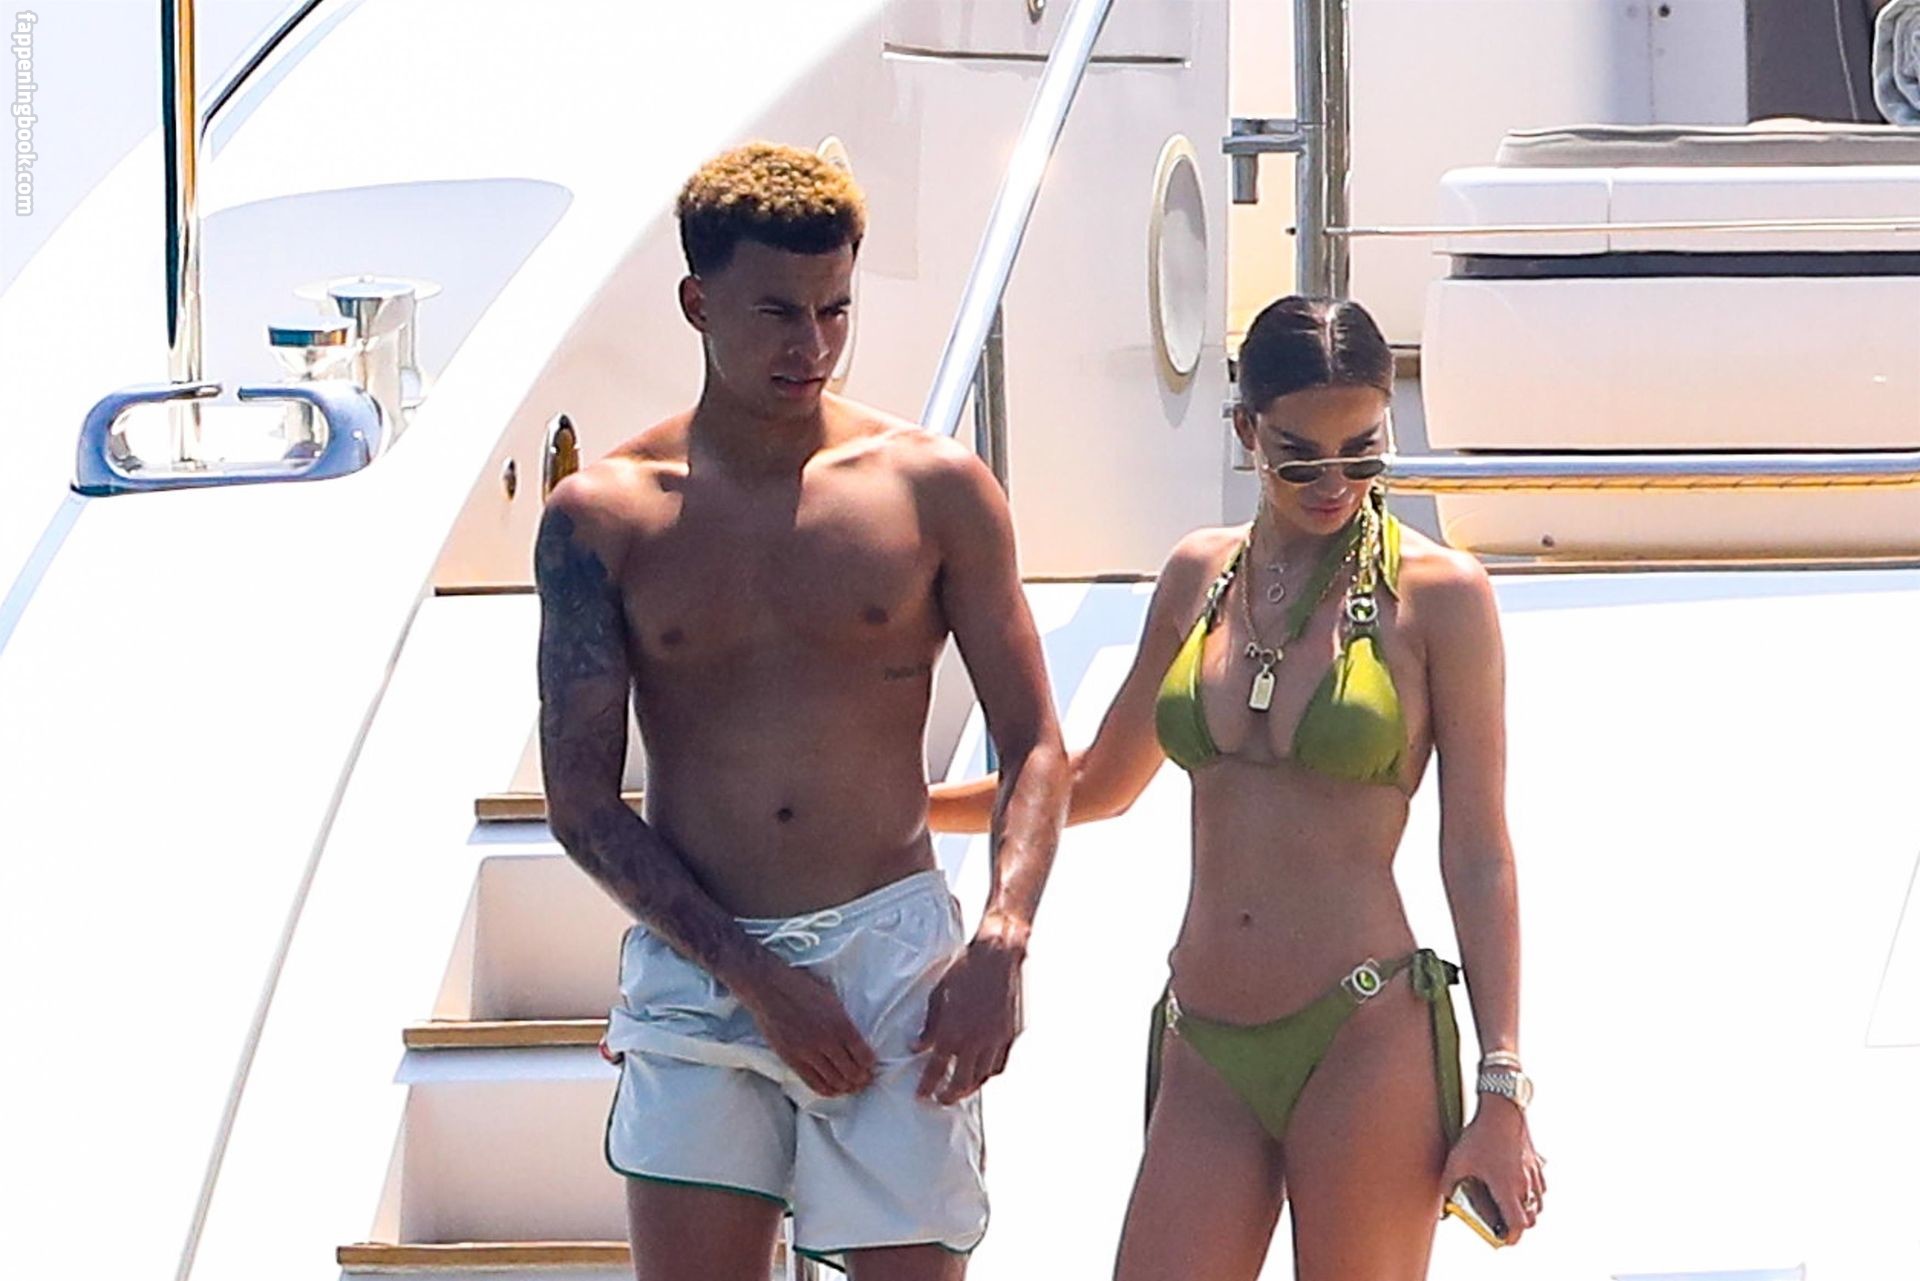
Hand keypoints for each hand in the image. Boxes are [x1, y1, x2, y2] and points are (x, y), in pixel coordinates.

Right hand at [734, 957, 876, 1097]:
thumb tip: (857, 1038)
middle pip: (852, 1072)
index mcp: (840, 1023)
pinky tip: (833, 1090)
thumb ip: (844, 1019)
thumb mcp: (832, 997)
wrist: (768, 988)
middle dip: (862, 1079)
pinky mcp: (792, 1059)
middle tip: (864, 1080)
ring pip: (835, 1082)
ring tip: (851, 1086)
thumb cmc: (801, 986)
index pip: (864, 1056)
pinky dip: (827, 1090)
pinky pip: (814, 1083)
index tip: (871, 1067)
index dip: (870, 1066)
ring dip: (847, 1087)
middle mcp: (826, 1041)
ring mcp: (808, 1052)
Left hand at [914, 936, 1023, 1103]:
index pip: (937, 1069)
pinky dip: (989, 1072)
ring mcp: (995, 1039)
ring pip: (983, 1076)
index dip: (927, 1086)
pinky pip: (999, 1063)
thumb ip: (928, 1026)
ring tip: (961, 1089)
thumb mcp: (938, 996)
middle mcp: (975, 1040)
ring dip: (970, 1087)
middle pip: (962, 1082)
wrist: (997, 956)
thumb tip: (917, 1047)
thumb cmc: (964, 971)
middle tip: (941, 1100)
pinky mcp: (1010, 1034)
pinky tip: (982, 1072)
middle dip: (950, 1095)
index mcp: (953, 1031)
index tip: (922, 1096)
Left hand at [1441, 1099, 1545, 1244]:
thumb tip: (1443, 1202)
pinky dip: (1532, 1195)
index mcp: (1506, 1189)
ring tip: (1508, 1206)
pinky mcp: (1537, 1164)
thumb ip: (1449, 1184)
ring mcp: (1533, 1175)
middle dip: (1517, 1226)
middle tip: (1502, 1224)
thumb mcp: (1457, 1160)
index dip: (1511, 1238)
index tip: (1502, 1240)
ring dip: (1526, 1211)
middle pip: (1530, 1220)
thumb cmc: (1480, 1136)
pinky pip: (1540, 1189)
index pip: (1517, 1226)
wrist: (1503, 1109)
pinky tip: (1516, 1186)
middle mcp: (1524, 1185)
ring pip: (1538, 1205)